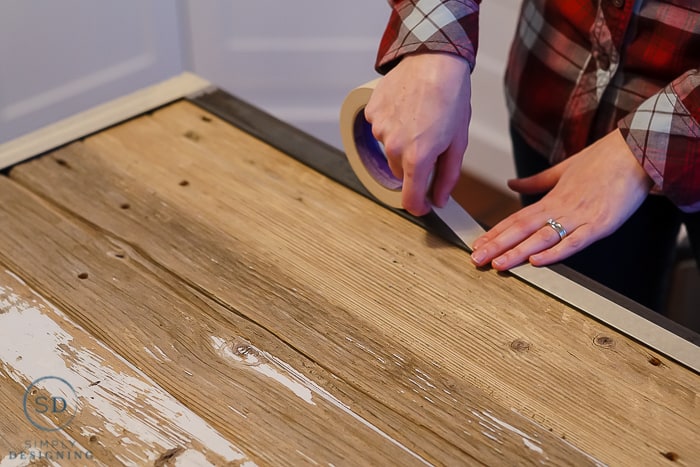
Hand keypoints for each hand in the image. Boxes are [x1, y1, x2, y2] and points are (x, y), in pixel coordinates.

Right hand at [364, 52, 471, 215]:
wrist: (434, 60)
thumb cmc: (450, 98)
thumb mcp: (458, 142)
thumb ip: (448, 177)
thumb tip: (439, 199)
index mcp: (417, 158)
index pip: (409, 199)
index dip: (417, 206)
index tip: (422, 205)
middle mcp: (394, 147)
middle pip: (400, 172)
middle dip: (414, 165)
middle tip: (431, 142)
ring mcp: (380, 129)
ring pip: (389, 150)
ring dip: (402, 142)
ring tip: (420, 119)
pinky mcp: (372, 113)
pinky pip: (380, 128)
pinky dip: (392, 124)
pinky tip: (406, 109)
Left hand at [470, 129, 653, 269]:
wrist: (636, 151)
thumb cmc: (602, 160)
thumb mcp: (563, 169)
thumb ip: (535, 182)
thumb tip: (511, 184)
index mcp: (552, 198)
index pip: (516, 219)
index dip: (495, 233)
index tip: (478, 245)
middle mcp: (561, 208)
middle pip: (522, 230)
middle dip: (498, 246)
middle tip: (477, 259)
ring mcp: (580, 217)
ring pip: (542, 238)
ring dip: (518, 252)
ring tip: (499, 263)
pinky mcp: (600, 224)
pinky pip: (574, 242)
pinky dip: (555, 253)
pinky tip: (537, 261)